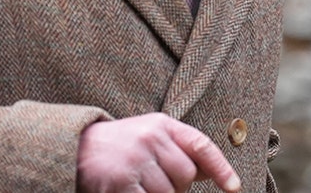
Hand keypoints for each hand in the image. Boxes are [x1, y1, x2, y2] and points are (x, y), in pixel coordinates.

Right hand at [76, 112, 240, 191]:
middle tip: (157, 183)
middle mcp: (150, 139)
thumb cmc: (120, 145)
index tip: (235, 188)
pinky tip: (133, 192)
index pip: (201, 145)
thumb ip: (180, 151)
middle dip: (178, 187)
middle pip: (186, 176)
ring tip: (140, 186)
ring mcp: (135, 161)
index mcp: (161, 125)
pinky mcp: (120, 183)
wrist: (75, 149)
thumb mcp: (151, 136)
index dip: (222, 168)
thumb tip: (212, 174)